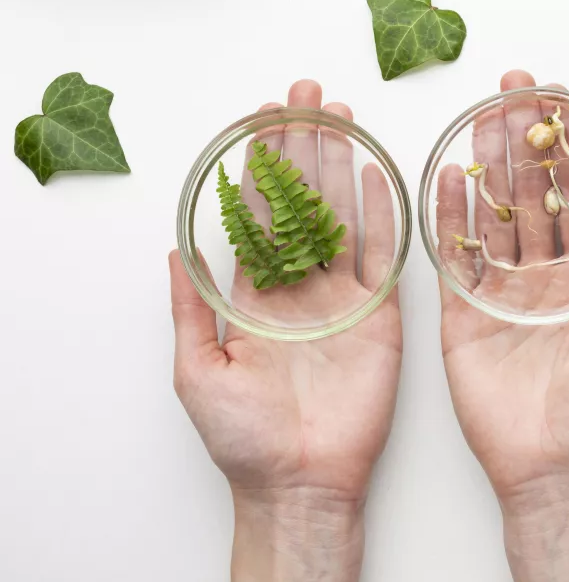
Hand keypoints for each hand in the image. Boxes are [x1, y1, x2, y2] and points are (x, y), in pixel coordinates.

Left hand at [169, 79, 400, 581]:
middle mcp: (300, 291)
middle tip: (308, 97)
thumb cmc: (242, 439)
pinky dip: (382, 218)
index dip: (260, 169)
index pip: (259, 219)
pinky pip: (382, 260)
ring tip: (342, 118)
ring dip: (343, 167)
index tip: (261, 121)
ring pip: (344, 220)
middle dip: (304, 149)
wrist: (299, 484)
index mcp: (255, 299)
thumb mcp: (196, 370)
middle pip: (304, 205)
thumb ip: (190, 309)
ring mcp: (343, 302)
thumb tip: (172, 250)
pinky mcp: (380, 319)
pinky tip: (376, 177)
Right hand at [437, 70, 568, 581]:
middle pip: (531, 198)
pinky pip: (456, 261)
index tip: (560, 108)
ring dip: (487, 168)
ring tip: (480, 119)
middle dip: (522, 144)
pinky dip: (449, 220)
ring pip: (493, 218)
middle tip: (511, 93)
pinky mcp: (465, 319)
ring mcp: (502, 297)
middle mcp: (544, 282)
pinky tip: (447, 181)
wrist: (558, 474)